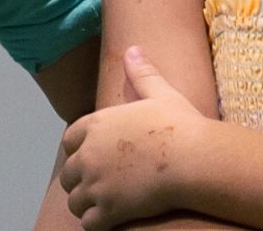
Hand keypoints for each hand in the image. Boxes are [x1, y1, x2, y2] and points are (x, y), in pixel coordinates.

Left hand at [59, 46, 210, 229]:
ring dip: (86, 204)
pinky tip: (109, 220)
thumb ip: (141, 73)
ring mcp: (96, 184)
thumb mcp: (160, 93)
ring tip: (103, 205)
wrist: (194, 158)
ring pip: (74, 200)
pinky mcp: (109, 209)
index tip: (94, 156)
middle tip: (100, 184)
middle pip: (68, 174)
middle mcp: (89, 155)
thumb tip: (133, 49)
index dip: (80, 150)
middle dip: (81, 180)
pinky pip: (88, 223)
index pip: (69, 141)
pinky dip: (96, 223)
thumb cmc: (180, 125)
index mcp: (96, 126)